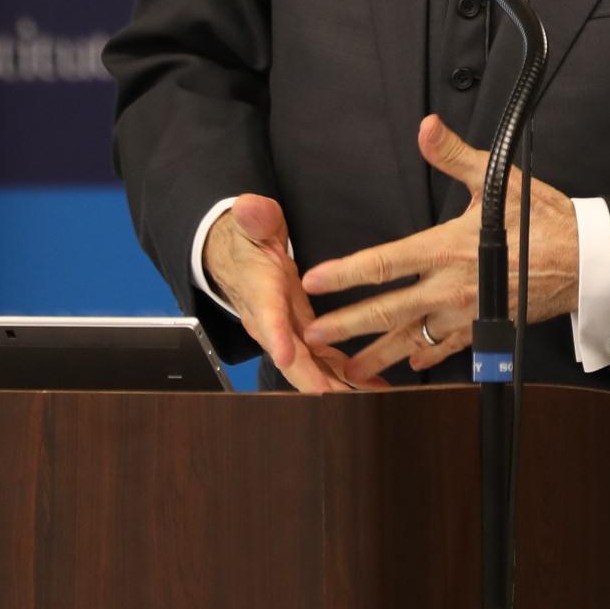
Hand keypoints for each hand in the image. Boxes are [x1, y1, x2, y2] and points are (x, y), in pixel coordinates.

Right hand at [202, 194, 368, 393]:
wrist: (237, 257)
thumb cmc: (249, 238)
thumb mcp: (251, 221)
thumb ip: (253, 217)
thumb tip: (249, 208)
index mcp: (259, 291)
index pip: (264, 314)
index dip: (275, 335)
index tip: (284, 354)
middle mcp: (270, 322)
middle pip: (290, 356)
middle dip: (313, 380)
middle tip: (339, 398)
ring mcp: (286, 333)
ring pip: (310, 367)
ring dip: (336, 387)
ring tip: (368, 400)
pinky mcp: (303, 335)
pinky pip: (324, 361)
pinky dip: (345, 377)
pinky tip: (372, 389)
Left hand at [298, 116, 579, 381]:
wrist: (588, 260)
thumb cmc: (543, 218)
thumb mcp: (497, 179)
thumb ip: (455, 154)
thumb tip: (426, 127)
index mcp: (447, 249)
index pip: (384, 263)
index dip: (345, 273)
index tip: (313, 281)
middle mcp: (451, 288)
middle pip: (387, 312)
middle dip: (346, 326)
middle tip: (309, 337)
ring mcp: (468, 313)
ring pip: (413, 340)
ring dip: (378, 356)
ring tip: (348, 370)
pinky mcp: (486, 328)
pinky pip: (450, 349)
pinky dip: (427, 357)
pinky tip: (411, 365)